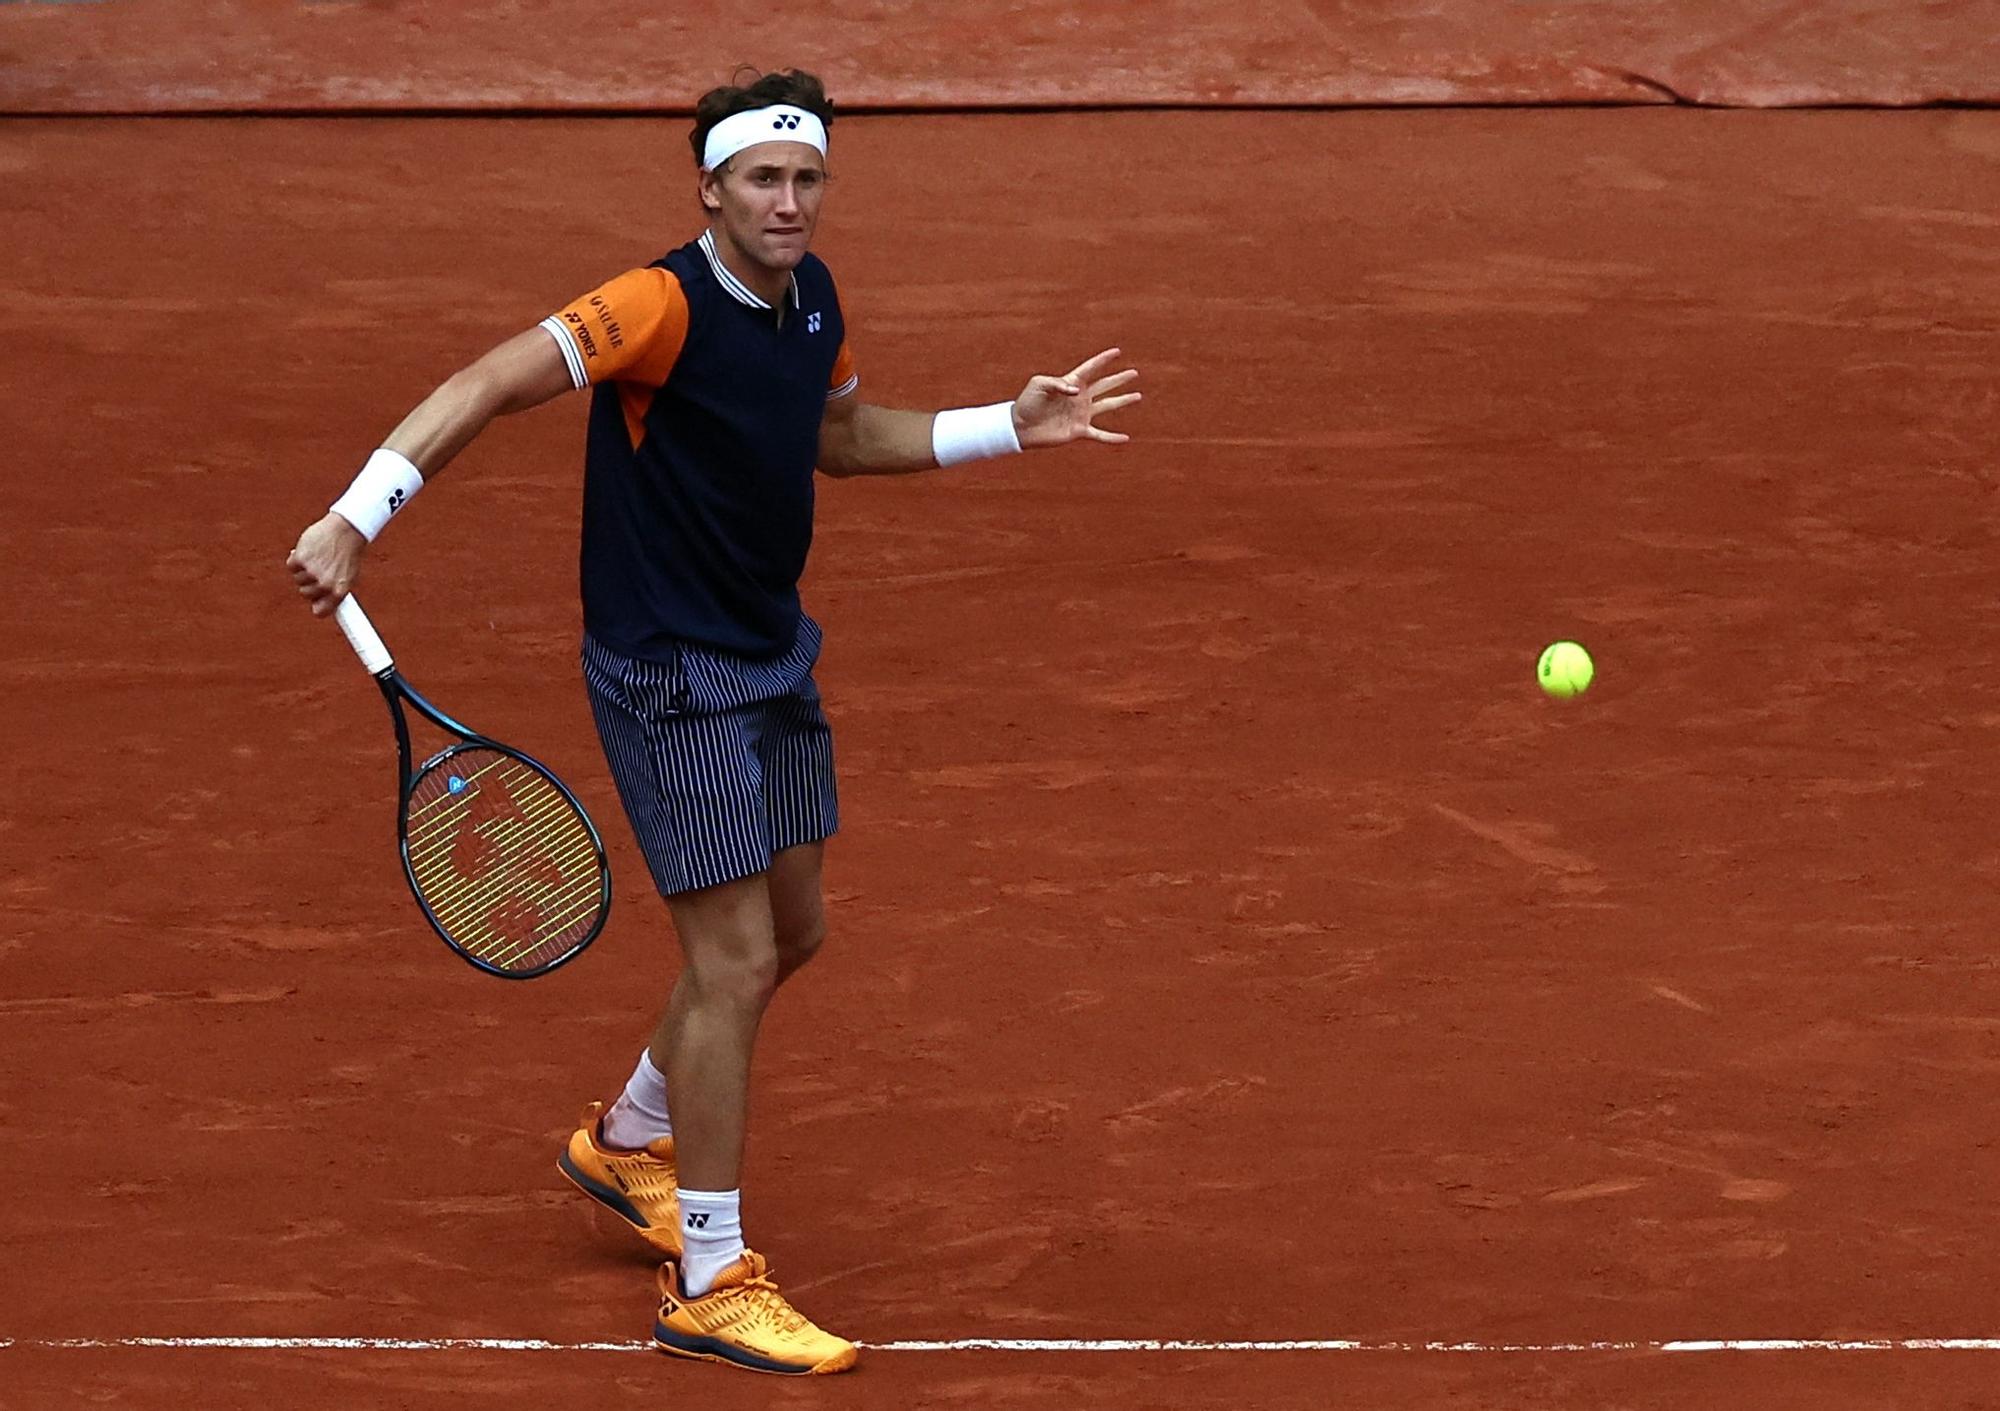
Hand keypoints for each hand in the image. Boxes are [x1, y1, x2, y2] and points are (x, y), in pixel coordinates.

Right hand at [286, 512, 366, 617]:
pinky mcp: (300, 559)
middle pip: (305, 594)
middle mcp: (324, 584)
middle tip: (320, 569)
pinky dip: (296, 559)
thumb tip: (319, 608)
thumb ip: (334, 592)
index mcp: (338, 591)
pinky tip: (308, 551)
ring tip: (317, 558)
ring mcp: (311, 572)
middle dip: (310, 583)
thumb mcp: (348, 576)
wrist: (346, 529)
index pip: (320, 612)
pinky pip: (291, 566)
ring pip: (297, 580)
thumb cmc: (348, 553)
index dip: (317, 607)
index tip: (316, 604)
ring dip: (303, 570)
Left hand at [1011, 348, 1140, 449]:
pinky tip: (1125, 438)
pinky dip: (1112, 437)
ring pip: (1108, 406)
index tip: (1117, 351)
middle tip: (1134, 372)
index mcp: (1071, 382)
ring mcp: (1081, 414)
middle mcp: (1079, 397)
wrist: (1021, 427)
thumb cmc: (1027, 402)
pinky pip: (1099, 435)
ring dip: (1123, 401)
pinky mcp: (1079, 430)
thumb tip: (1076, 392)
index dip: (1103, 360)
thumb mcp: (1039, 385)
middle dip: (1119, 379)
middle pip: (1105, 385)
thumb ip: (1058, 384)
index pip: (1091, 368)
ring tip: (1137, 396)